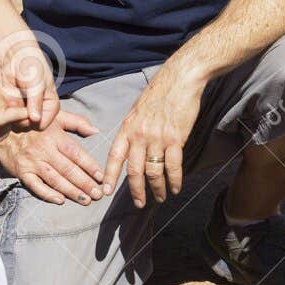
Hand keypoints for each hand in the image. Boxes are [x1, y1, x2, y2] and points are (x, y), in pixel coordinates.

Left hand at [0, 31, 59, 128]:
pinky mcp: (16, 106)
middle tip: (12, 106)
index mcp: (51, 105)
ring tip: (9, 100)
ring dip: (11, 114)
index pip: (42, 124)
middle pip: (29, 126)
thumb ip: (35, 102)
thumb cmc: (31, 65)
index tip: (21, 113)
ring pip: (18, 123)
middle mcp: (40, 110)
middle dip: (19, 118)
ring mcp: (27, 109)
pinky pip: (10, 116)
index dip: (31, 122)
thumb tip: (35, 120)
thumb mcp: (35, 83)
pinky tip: (5, 99)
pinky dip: (5, 110)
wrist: (16, 55)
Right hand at [0, 113, 106, 205]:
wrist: (4, 127)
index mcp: (55, 136)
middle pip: (68, 170)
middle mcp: (44, 150)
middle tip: (98, 194)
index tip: (101, 177)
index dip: (90, 166)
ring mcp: (32, 162)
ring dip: (71, 191)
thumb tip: (96, 130)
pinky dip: (48, 194)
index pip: (76, 153)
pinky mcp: (22, 172)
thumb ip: (77, 122)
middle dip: (85, 183)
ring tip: (85, 199)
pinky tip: (61, 200)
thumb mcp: (56, 116)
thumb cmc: (35, 122)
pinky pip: (36, 186)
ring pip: (55, 180)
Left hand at [102, 65, 203, 207]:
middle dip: (136, 191)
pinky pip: (173, 166)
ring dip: (157, 189)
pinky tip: (175, 188)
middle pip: (134, 171)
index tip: (105, 191)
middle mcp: (139, 135)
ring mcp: (158, 138)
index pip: (115, 156)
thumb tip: (131, 148)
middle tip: (139, 204)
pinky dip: (174, 180)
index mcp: (127, 128)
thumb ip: (133, 130)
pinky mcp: (176, 139)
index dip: (110, 175)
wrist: (179, 80)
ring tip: (159, 198)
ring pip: (154, 172)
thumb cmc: (159, 93)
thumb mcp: (137, 110)